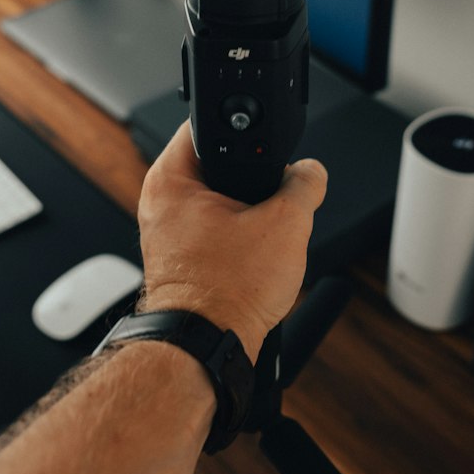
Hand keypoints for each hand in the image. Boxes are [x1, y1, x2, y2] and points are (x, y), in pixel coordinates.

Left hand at [137, 122, 327, 362]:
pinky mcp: (182, 258)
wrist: (208, 347)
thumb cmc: (226, 293)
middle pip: (219, 165)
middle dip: (254, 179)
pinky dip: (240, 239)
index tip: (267, 142)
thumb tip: (312, 173)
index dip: (244, 129)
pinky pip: (218, 232)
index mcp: (170, 180)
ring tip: (264, 236)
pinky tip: (256, 258)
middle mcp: (161, 203)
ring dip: (250, 214)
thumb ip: (305, 185)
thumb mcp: (286, 225)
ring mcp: (169, 233)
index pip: (205, 126)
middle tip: (271, 199)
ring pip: (222, 202)